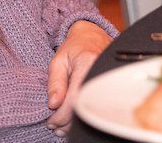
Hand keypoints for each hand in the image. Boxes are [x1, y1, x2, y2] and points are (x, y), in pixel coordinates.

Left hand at [46, 20, 110, 134]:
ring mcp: (108, 79)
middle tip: (54, 126)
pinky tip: (74, 118)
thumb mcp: (58, 61)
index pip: (75, 98)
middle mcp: (101, 72)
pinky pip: (97, 105)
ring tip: (61, 124)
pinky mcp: (110, 85)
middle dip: (67, 122)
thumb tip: (53, 104)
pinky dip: (84, 114)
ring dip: (75, 122)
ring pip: (92, 110)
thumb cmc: (75, 46)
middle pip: (85, 108)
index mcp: (87, 63)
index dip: (62, 115)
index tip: (51, 122)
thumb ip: (55, 82)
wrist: (93, 36)